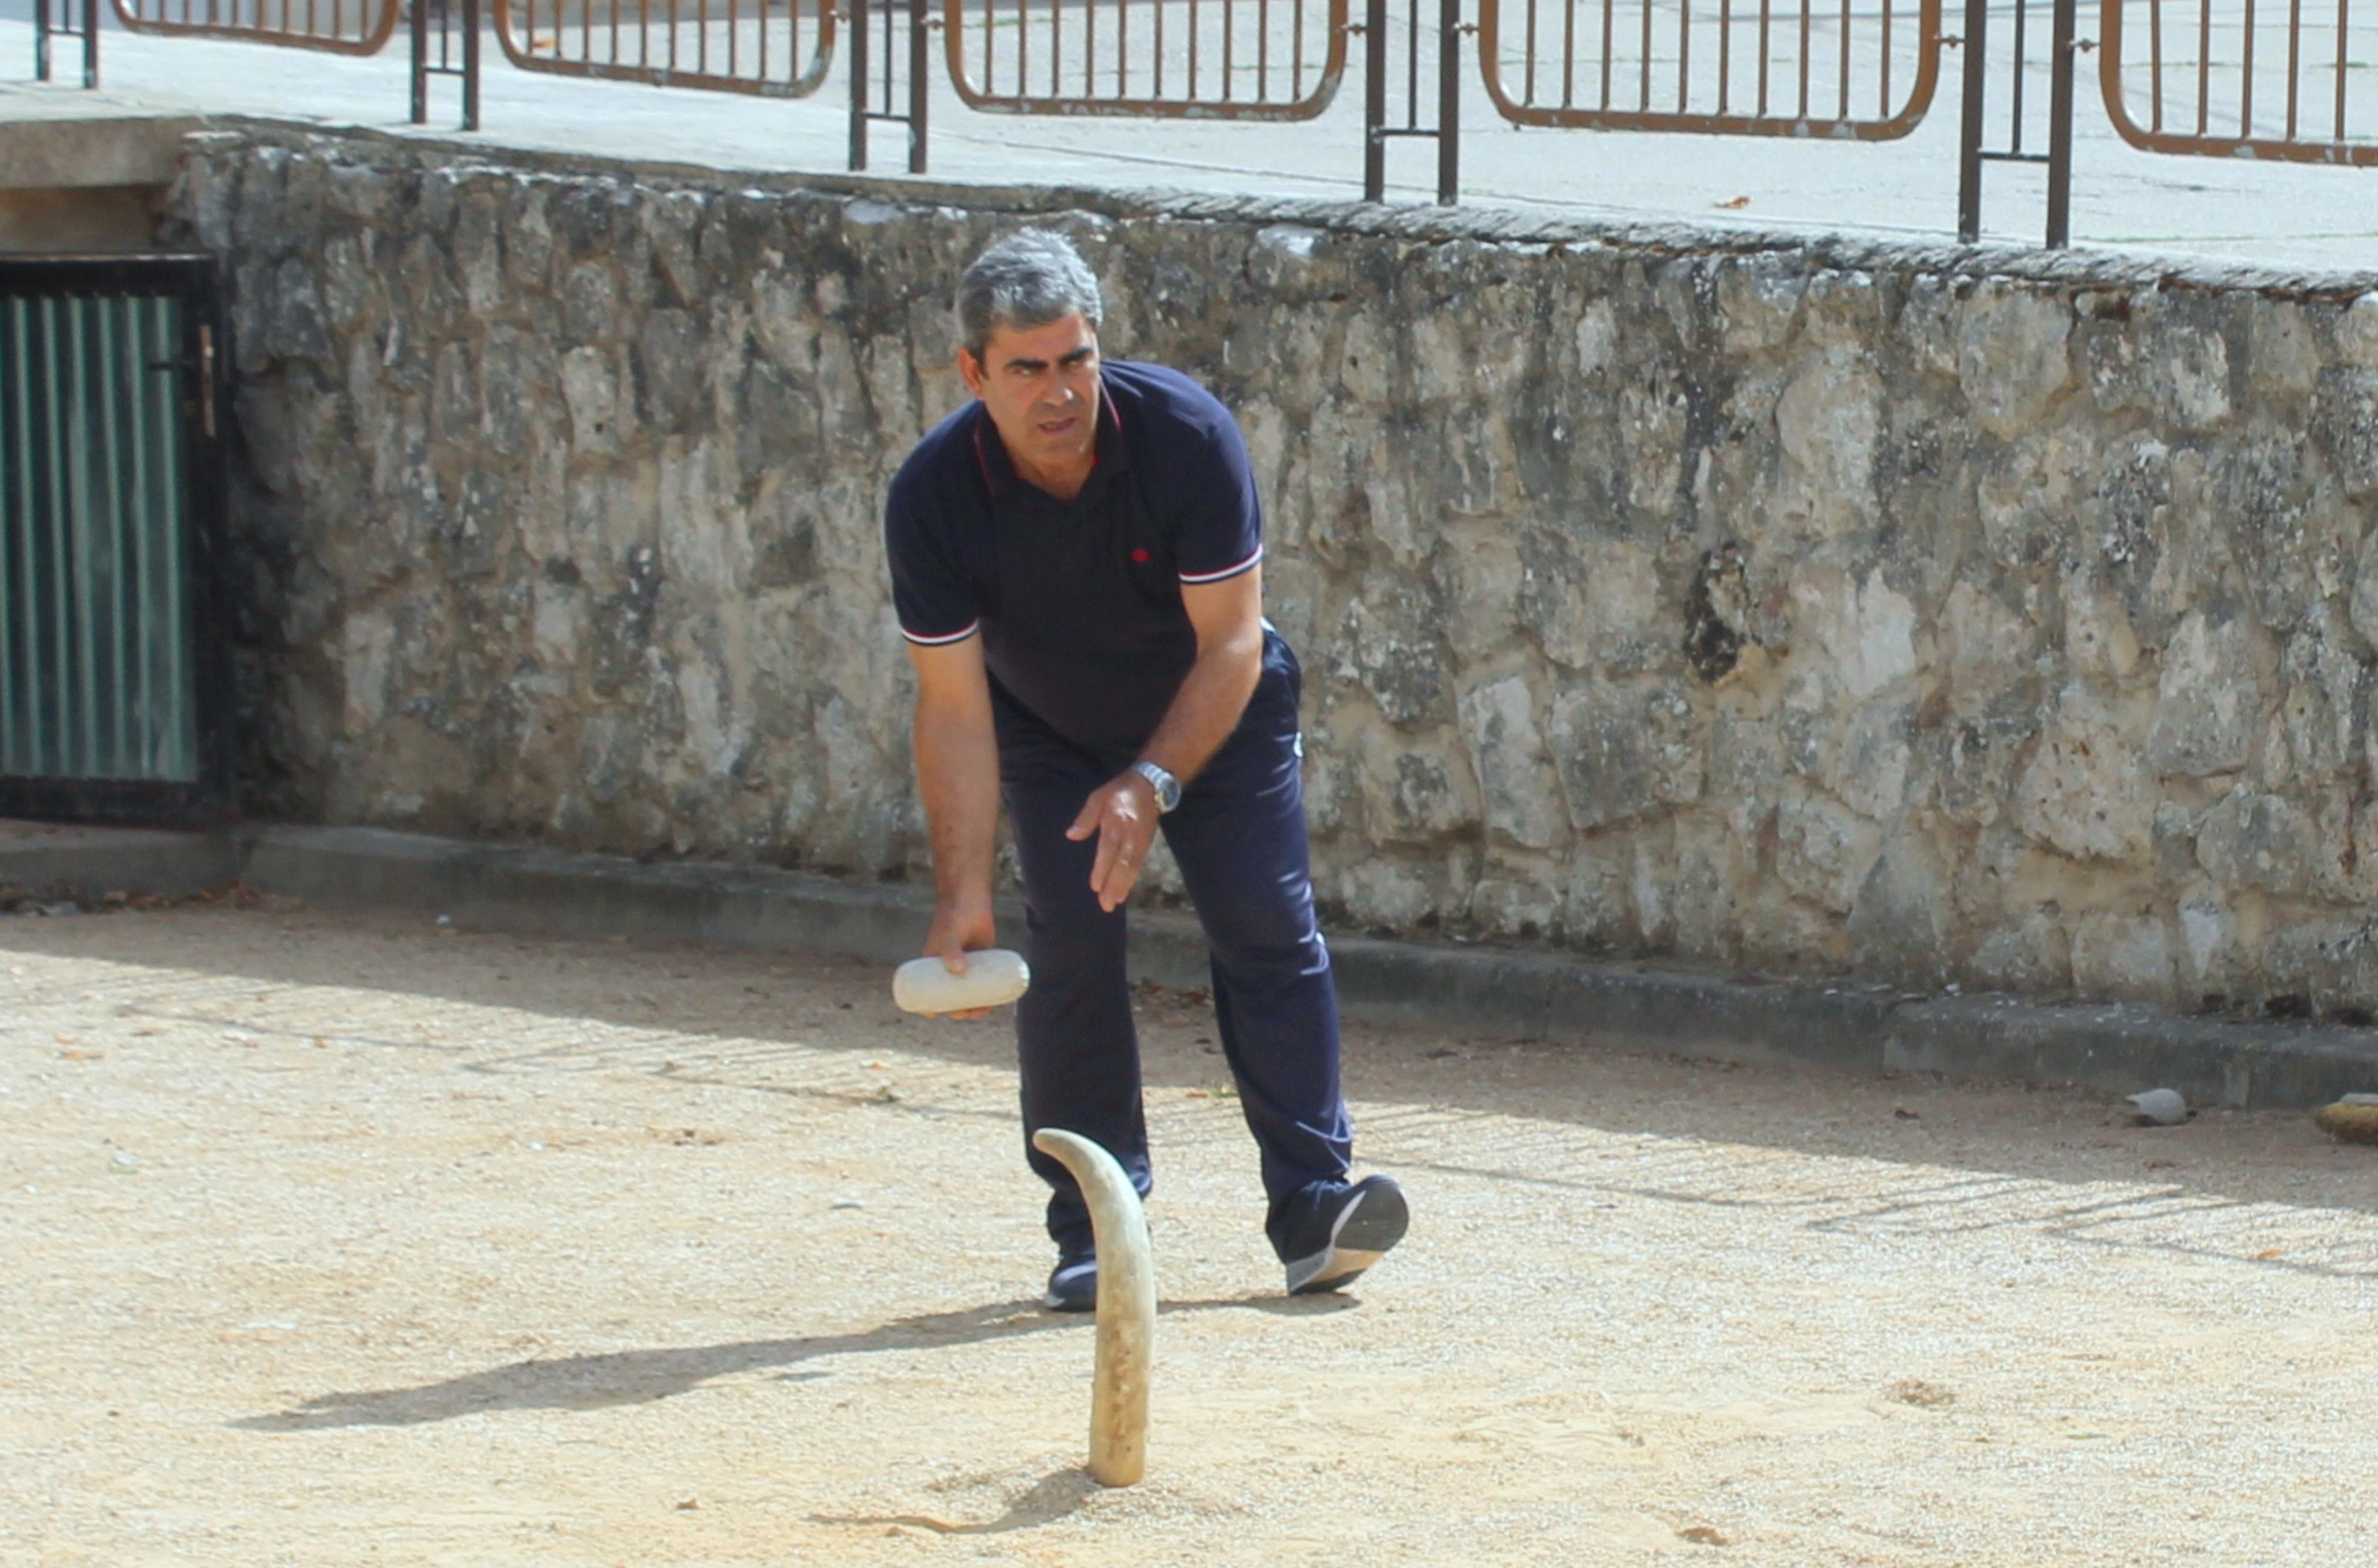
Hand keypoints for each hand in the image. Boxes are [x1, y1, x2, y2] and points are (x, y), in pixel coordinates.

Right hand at [921, 898, 998, 1019]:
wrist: (971, 902)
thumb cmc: (953, 918)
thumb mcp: (949, 935)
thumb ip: (951, 950)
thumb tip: (958, 969)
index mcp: (932, 967)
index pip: (926, 992)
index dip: (929, 1006)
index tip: (935, 1015)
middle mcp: (948, 970)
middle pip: (951, 998)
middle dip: (957, 1011)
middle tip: (966, 1014)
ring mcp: (966, 967)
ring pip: (968, 994)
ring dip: (974, 1006)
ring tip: (982, 1011)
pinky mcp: (981, 962)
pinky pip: (983, 983)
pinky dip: (987, 995)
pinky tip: (994, 1004)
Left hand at [1066, 772, 1160, 912]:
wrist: (1151, 785)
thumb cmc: (1119, 791)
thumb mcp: (1098, 798)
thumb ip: (1086, 818)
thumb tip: (1072, 835)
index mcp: (1117, 823)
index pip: (1108, 850)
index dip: (1102, 870)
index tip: (1095, 887)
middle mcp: (1130, 835)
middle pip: (1123, 864)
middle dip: (1114, 886)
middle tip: (1106, 904)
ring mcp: (1140, 841)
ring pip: (1132, 868)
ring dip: (1124, 887)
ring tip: (1115, 902)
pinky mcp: (1146, 844)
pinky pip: (1138, 865)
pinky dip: (1131, 880)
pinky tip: (1125, 890)